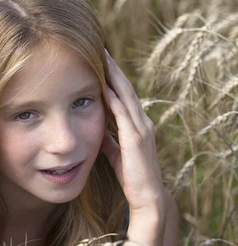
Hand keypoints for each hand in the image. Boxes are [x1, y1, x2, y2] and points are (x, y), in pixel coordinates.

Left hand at [101, 50, 166, 219]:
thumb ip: (109, 141)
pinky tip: (103, 86)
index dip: (114, 78)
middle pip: (127, 89)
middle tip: (101, 50)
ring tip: (102, 59)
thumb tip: (97, 131)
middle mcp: (143, 122)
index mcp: (138, 125)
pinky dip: (114, 98)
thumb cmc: (132, 177)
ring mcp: (141, 129)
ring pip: (126, 96)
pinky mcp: (136, 138)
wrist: (147, 195)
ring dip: (114, 77)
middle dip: (114, 70)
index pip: (125, 96)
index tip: (101, 62)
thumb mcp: (117, 155)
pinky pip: (123, 113)